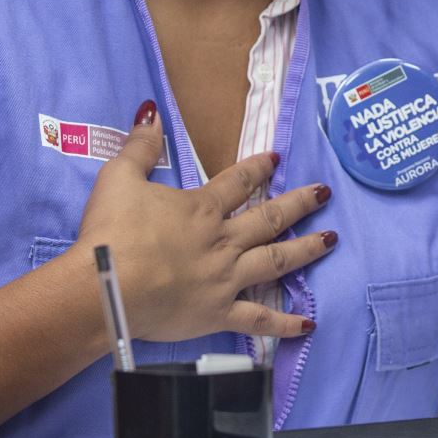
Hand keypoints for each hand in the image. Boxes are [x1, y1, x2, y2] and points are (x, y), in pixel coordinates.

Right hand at [73, 102, 334, 343]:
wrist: (106, 287)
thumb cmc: (110, 232)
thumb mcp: (120, 178)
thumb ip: (140, 147)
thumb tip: (150, 112)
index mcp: (202, 209)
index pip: (238, 182)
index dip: (258, 168)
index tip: (277, 159)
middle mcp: (222, 241)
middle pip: (269, 218)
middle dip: (300, 203)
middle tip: (324, 193)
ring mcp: (225, 279)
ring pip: (275, 261)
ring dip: (306, 250)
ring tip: (331, 240)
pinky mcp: (218, 314)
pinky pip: (258, 320)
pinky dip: (284, 324)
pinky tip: (308, 324)